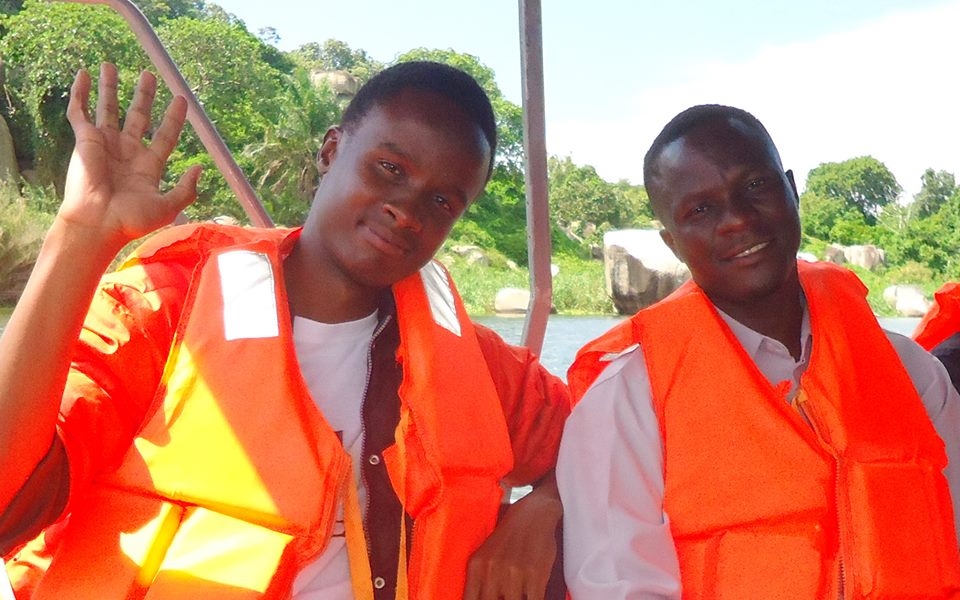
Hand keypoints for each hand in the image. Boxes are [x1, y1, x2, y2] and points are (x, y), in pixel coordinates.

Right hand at [60, 63, 200, 250]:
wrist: (98, 223)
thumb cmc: (131, 220)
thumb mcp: (168, 206)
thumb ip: (186, 189)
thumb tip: (199, 167)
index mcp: (148, 165)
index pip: (164, 135)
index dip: (173, 118)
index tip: (181, 99)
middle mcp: (127, 151)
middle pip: (138, 116)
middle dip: (143, 96)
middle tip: (149, 75)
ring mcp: (105, 144)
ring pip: (108, 108)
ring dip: (110, 87)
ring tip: (111, 65)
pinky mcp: (84, 140)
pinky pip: (80, 111)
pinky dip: (80, 92)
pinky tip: (84, 74)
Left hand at [463, 477, 562, 599]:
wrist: (533, 514)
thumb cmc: (509, 538)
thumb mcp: (485, 556)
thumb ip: (479, 581)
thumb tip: (478, 598)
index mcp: (476, 566)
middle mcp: (492, 570)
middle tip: (505, 597)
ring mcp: (513, 573)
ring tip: (519, 594)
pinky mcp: (535, 574)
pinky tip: (532, 595)